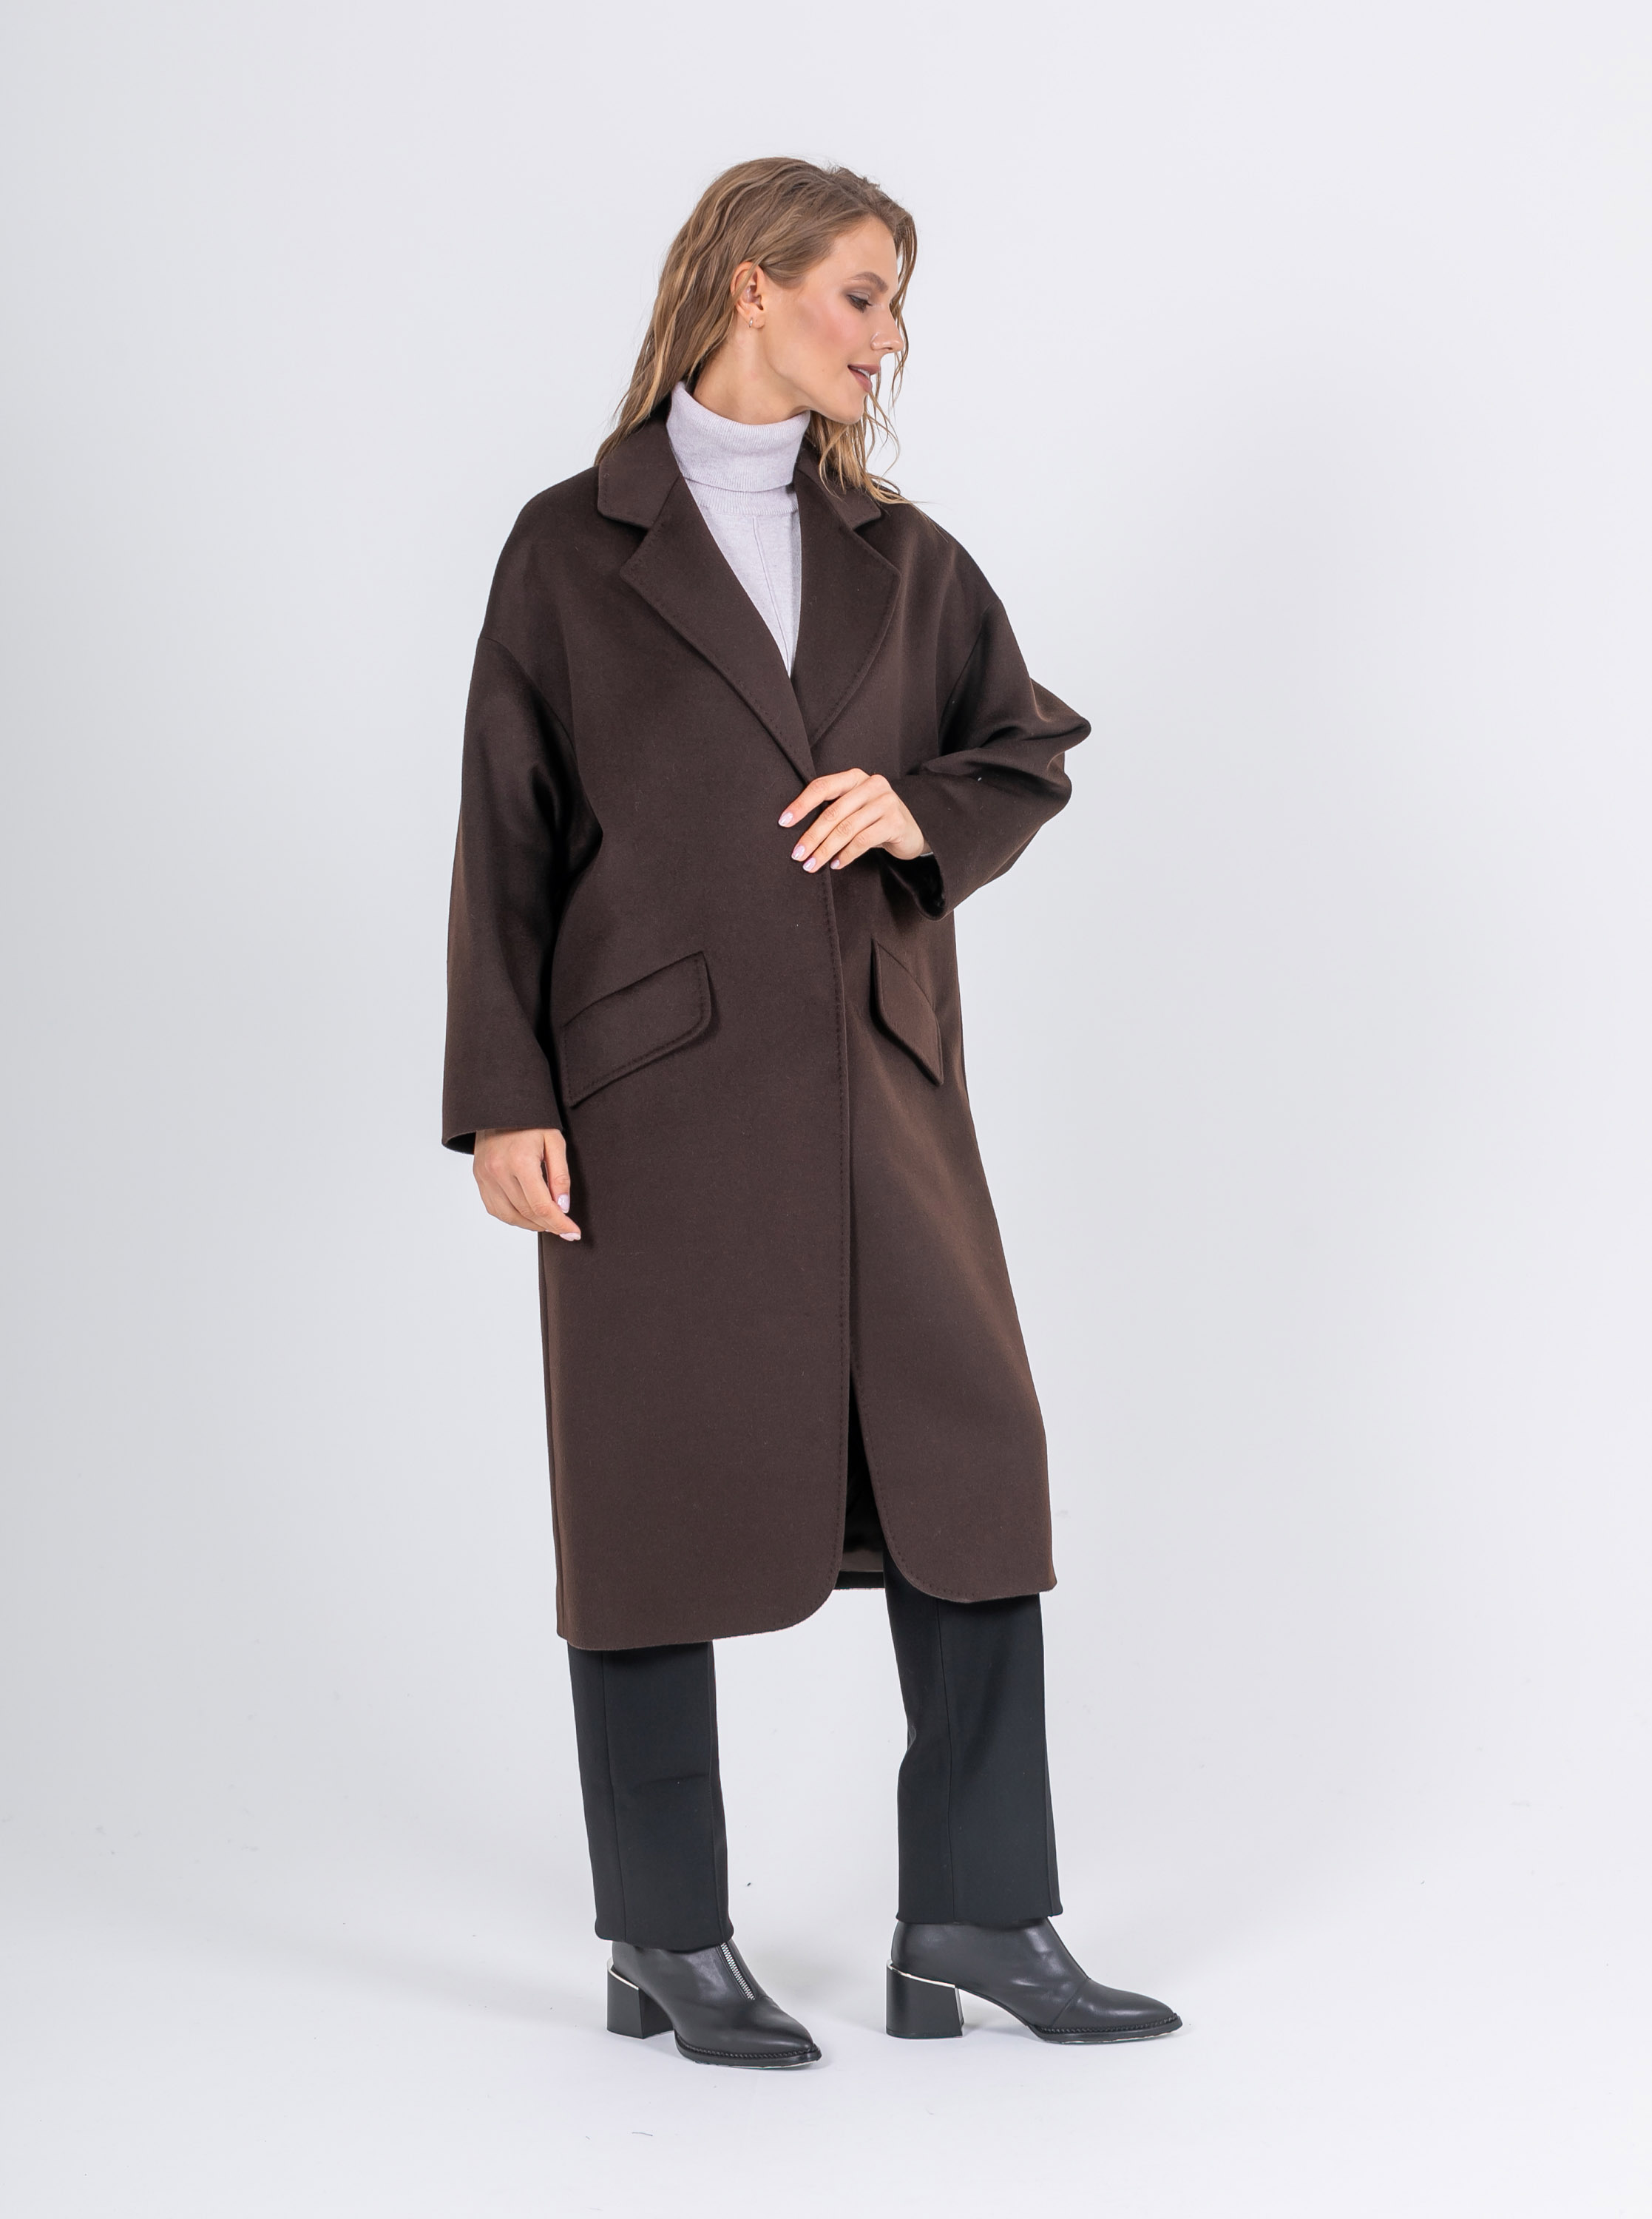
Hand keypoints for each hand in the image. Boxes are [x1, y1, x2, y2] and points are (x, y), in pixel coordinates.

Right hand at [474, 1127, 579, 1238]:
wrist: (499, 1107)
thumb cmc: (531, 1122)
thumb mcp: (554, 1141)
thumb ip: (560, 1175)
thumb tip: (563, 1207)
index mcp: (520, 1161)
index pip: (541, 1205)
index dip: (559, 1223)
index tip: (573, 1233)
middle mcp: (498, 1172)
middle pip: (526, 1213)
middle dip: (549, 1226)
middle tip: (566, 1230)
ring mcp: (485, 1177)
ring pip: (510, 1216)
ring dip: (532, 1225)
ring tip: (549, 1224)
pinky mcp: (479, 1179)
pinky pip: (496, 1209)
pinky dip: (513, 1218)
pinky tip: (528, 1216)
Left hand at [780, 770, 928, 871]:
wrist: (911, 831)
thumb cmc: (874, 819)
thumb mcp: (854, 807)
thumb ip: (833, 809)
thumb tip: (796, 828)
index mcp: (855, 777)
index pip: (822, 786)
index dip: (801, 804)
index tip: (784, 822)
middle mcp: (872, 785)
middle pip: (833, 812)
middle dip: (812, 836)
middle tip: (797, 854)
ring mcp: (886, 802)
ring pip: (847, 829)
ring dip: (826, 850)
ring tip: (812, 864)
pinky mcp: (895, 822)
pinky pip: (863, 841)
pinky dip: (846, 855)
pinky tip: (836, 864)